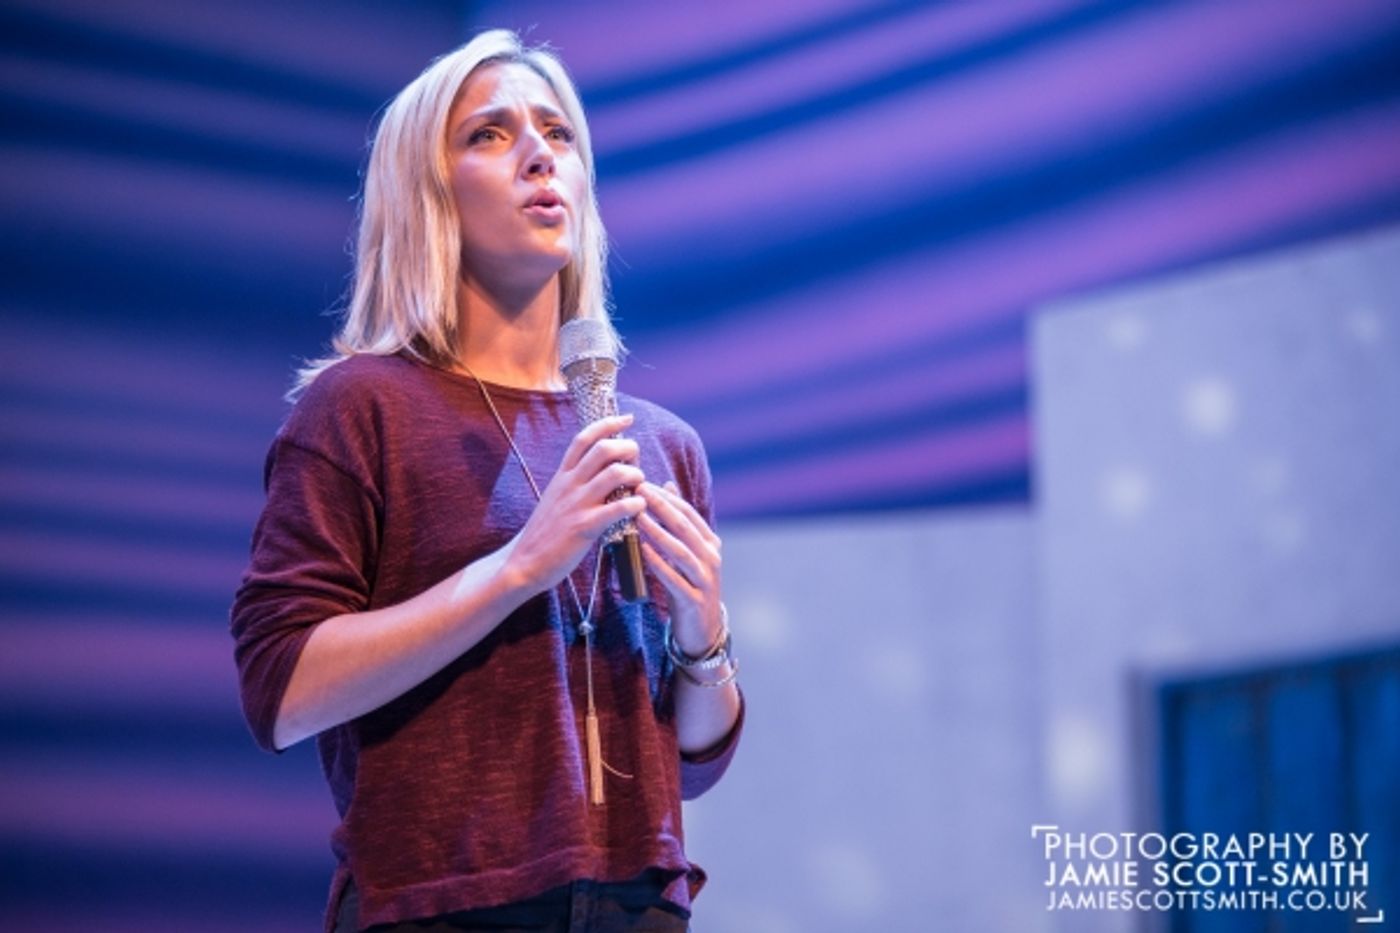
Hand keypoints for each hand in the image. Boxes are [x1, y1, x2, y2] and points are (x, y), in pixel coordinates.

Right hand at [504, 413, 645, 592]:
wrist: (522, 562)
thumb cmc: (545, 532)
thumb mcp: (555, 497)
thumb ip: (574, 482)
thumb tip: (600, 469)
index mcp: (562, 476)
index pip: (584, 438)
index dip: (608, 424)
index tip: (627, 419)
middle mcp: (569, 484)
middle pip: (603, 449)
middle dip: (628, 448)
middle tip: (636, 461)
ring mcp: (576, 505)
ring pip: (614, 473)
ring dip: (635, 474)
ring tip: (640, 486)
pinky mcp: (584, 527)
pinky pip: (617, 508)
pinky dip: (636, 503)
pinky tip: (639, 507)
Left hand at [636, 480, 723, 653]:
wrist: (702, 630)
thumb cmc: (689, 584)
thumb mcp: (687, 551)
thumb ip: (680, 520)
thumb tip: (668, 486)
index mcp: (710, 543)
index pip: (688, 513)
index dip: (666, 497)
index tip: (643, 484)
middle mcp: (711, 558)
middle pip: (684, 528)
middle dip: (661, 508)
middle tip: (639, 492)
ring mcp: (705, 579)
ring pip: (680, 551)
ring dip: (658, 532)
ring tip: (638, 517)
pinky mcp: (694, 600)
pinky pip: (674, 579)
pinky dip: (658, 564)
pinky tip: (643, 551)